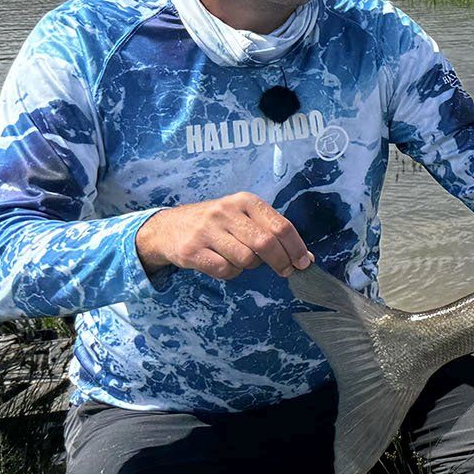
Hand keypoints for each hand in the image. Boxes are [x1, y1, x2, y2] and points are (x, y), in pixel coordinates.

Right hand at [135, 194, 312, 280]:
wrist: (168, 228)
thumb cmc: (217, 224)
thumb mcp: (243, 217)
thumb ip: (271, 232)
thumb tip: (305, 257)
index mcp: (245, 201)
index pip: (280, 225)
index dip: (296, 247)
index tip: (304, 263)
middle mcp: (226, 212)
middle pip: (266, 243)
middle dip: (281, 261)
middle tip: (285, 271)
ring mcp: (207, 230)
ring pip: (246, 259)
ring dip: (250, 266)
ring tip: (240, 259)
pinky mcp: (192, 250)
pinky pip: (225, 269)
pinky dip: (231, 273)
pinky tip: (223, 263)